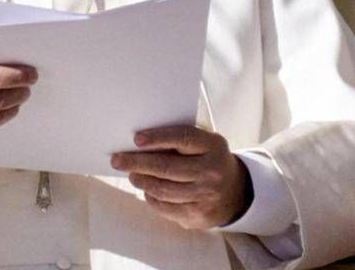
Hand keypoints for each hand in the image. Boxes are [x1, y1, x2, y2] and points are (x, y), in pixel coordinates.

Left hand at [111, 125, 251, 229]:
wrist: (236, 193)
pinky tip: (147, 190)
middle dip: (138, 163)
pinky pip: (166, 207)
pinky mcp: (197, 215)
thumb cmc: (210, 161)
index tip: (136, 139)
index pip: (182, 138)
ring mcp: (205, 196)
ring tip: (132, 174)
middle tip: (118, 160)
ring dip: (141, 181)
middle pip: (167, 167)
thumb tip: (141, 142)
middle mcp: (211, 171)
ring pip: (163, 189)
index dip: (157, 138)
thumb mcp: (205, 143)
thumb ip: (181, 140)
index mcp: (213, 146)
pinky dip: (151, 198)